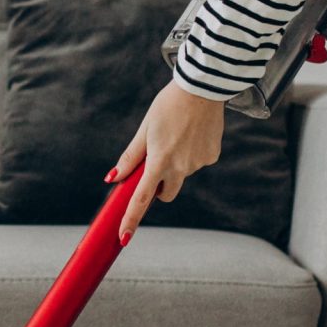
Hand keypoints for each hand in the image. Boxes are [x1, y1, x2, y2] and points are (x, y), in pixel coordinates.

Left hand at [106, 80, 226, 242]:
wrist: (203, 87)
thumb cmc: (168, 105)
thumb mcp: (145, 129)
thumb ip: (130, 157)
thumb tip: (113, 179)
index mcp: (159, 160)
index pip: (141, 198)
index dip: (131, 220)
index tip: (124, 238)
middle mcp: (181, 167)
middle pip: (165, 194)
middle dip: (158, 188)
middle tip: (155, 165)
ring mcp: (199, 163)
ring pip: (182, 174)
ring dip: (176, 164)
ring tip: (178, 134)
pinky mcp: (212, 156)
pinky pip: (197, 162)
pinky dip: (191, 153)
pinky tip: (193, 133)